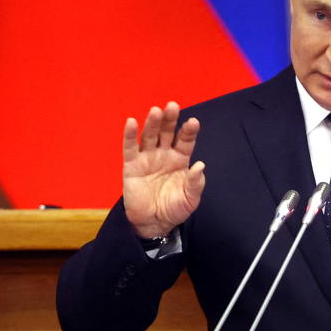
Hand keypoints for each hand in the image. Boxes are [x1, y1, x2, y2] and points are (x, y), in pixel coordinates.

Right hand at [122, 102, 205, 238]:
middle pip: (167, 132)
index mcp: (180, 159)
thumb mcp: (190, 199)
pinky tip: (131, 122)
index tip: (193, 122)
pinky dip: (129, 135)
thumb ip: (195, 183)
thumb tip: (200, 166)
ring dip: (152, 123)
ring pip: (149, 136)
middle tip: (173, 106)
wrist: (154, 224)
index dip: (189, 131)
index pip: (185, 140)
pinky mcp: (131, 166)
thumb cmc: (175, 209)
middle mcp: (164, 154)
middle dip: (170, 119)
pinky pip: (130, 148)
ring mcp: (147, 158)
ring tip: (156, 111)